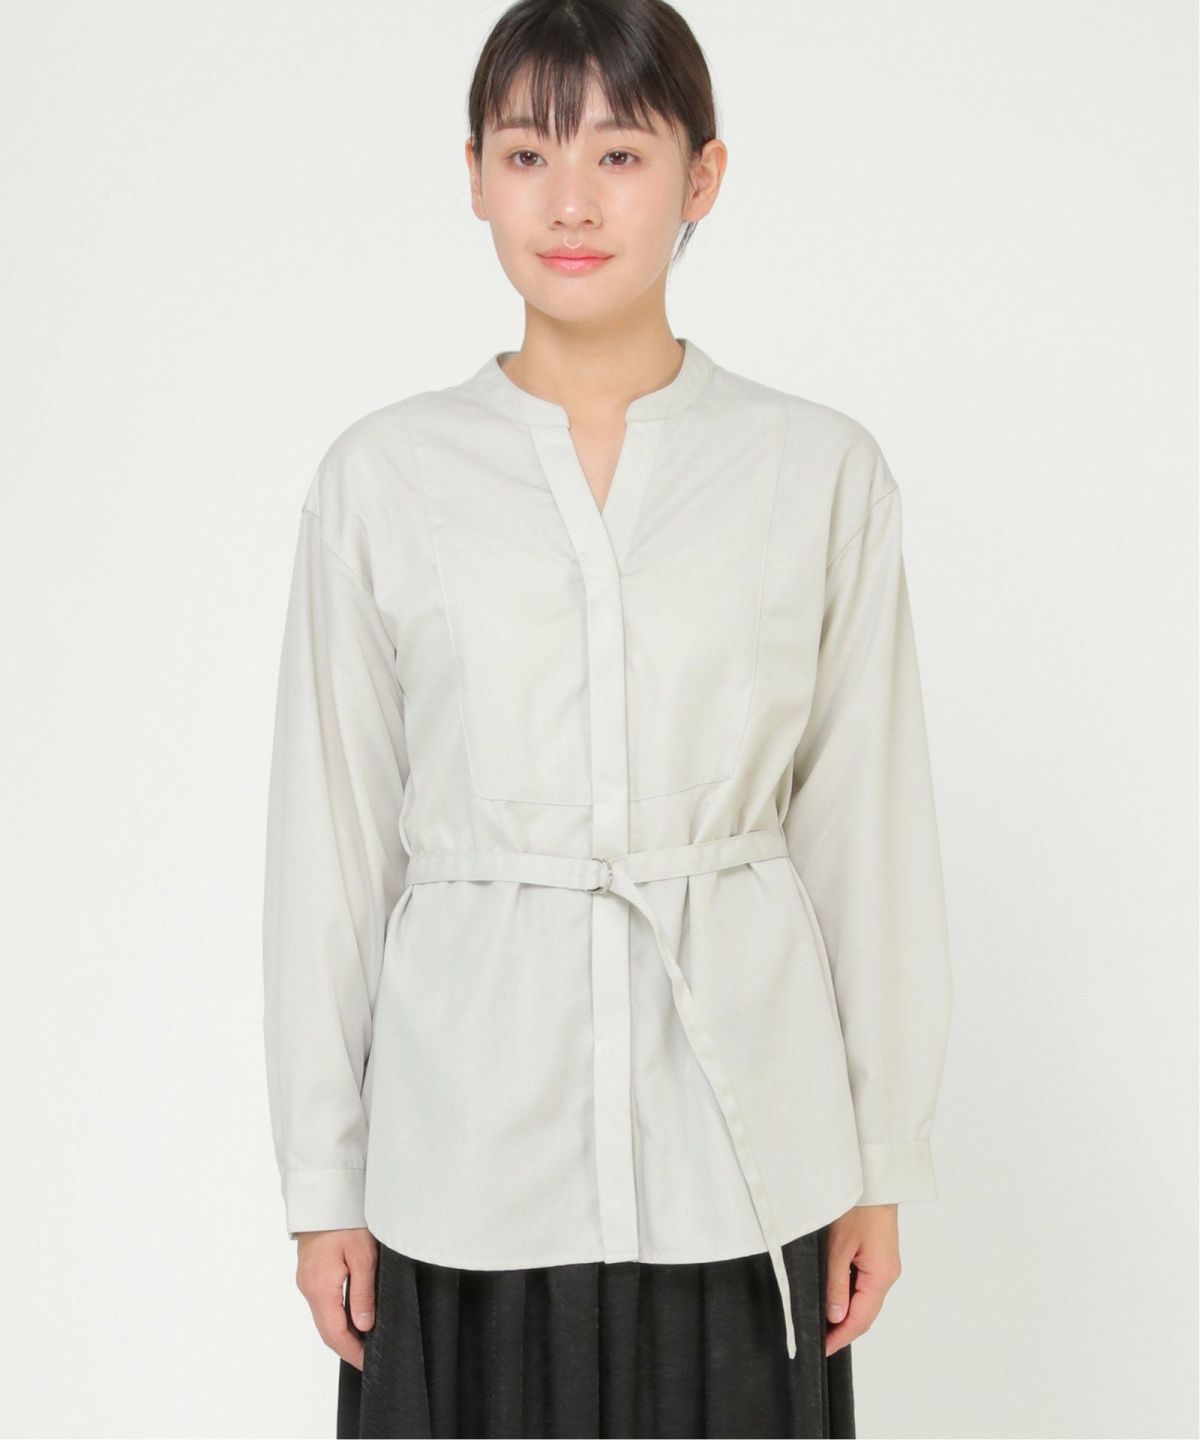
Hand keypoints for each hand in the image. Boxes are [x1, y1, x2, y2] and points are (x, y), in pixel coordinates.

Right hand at [295, 1227, 378, 1369]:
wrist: (325, 1195)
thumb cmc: (345, 1220)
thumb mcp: (363, 1256)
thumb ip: (362, 1294)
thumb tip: (364, 1326)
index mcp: (321, 1287)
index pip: (335, 1333)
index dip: (352, 1352)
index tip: (367, 1363)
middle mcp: (308, 1287)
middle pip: (326, 1329)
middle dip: (346, 1346)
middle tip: (368, 1357)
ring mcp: (306, 1280)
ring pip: (323, 1317)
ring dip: (340, 1331)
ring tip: (363, 1340)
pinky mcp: (308, 1272)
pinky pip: (321, 1303)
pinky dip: (334, 1315)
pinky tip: (350, 1316)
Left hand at [824, 1203, 900, 1356]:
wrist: (874, 1176)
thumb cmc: (858, 1206)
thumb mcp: (839, 1246)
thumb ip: (836, 1284)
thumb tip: (834, 1316)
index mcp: (881, 1275)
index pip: (861, 1319)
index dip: (841, 1337)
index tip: (822, 1349)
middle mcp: (887, 1273)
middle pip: (865, 1312)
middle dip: (842, 1328)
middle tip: (817, 1339)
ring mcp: (884, 1263)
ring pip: (864, 1297)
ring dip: (845, 1311)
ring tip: (820, 1321)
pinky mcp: (878, 1253)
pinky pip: (863, 1282)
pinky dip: (849, 1293)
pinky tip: (832, 1294)